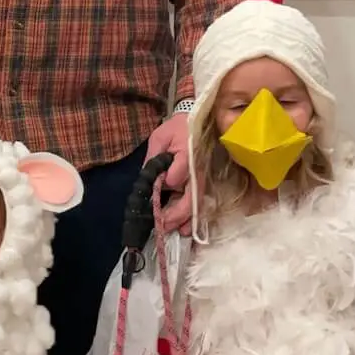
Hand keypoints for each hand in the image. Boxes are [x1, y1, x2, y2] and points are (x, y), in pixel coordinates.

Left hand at [145, 112, 190, 234]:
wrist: (197, 123)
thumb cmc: (176, 130)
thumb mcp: (160, 138)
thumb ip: (154, 157)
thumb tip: (152, 178)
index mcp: (187, 153)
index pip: (180, 171)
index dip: (171, 179)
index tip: (161, 185)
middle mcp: (197, 170)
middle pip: (190, 196)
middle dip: (176, 213)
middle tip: (161, 225)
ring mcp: (201, 179)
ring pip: (196, 204)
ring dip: (185, 220)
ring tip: (175, 232)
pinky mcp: (202, 185)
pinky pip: (198, 204)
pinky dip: (192, 218)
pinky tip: (186, 230)